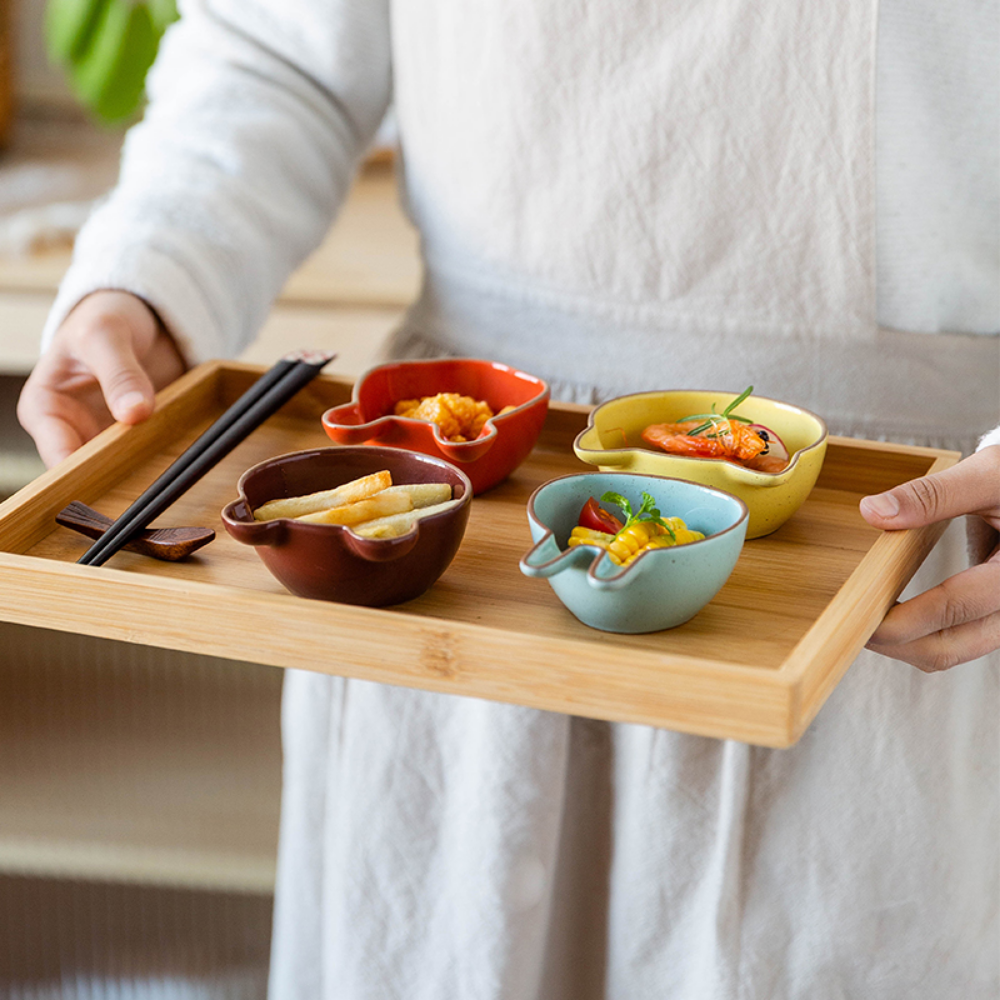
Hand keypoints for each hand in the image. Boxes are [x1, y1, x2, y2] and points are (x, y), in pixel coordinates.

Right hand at [17, 290, 187, 466]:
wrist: (142, 317)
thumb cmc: (104, 317)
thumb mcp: (106, 334)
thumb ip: (119, 372)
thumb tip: (134, 413)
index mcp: (45, 407)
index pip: (55, 452)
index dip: (79, 471)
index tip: (109, 477)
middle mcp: (73, 429)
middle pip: (89, 469)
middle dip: (116, 478)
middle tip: (146, 484)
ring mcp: (108, 436)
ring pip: (122, 468)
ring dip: (145, 471)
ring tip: (168, 475)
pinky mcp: (139, 437)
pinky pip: (151, 457)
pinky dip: (165, 459)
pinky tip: (184, 463)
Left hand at [859, 445, 999, 670]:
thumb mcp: (984, 476)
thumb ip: (931, 494)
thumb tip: (873, 511)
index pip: (954, 606)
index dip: (902, 618)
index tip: (858, 612)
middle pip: (950, 646)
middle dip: (894, 641)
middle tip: (850, 622)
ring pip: (950, 651)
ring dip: (903, 644)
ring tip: (861, 619)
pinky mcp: (991, 614)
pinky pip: (953, 641)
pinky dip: (918, 636)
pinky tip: (887, 615)